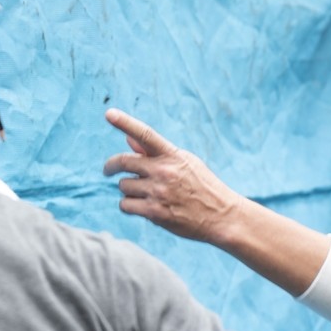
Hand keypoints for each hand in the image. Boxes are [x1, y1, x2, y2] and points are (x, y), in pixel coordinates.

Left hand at [103, 108, 244, 243]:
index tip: (109, 113)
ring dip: (129, 190)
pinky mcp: (155, 213)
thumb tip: (127, 140)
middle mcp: (164, 171)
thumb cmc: (203, 187)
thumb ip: (156, 153)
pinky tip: (143, 207)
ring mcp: (159, 192)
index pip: (146, 134)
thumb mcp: (186, 164)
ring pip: (123, 186)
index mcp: (173, 155)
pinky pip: (125, 205)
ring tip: (147, 196)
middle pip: (123, 161)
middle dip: (111, 166)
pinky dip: (129, 206)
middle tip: (108, 170)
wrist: (222, 217)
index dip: (125, 123)